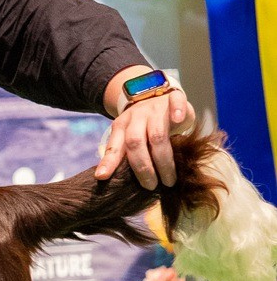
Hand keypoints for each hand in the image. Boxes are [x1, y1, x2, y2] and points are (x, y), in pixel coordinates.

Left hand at [96, 68, 193, 189]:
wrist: (156, 94)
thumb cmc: (144, 124)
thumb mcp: (131, 137)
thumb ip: (124, 155)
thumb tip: (111, 180)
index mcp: (122, 126)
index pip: (114, 146)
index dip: (108, 161)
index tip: (102, 177)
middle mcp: (136, 116)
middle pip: (135, 142)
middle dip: (143, 167)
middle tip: (151, 186)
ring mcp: (155, 108)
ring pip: (157, 133)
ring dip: (163, 160)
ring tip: (169, 180)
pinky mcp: (173, 98)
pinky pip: (175, 101)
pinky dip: (177, 110)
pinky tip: (179, 120)